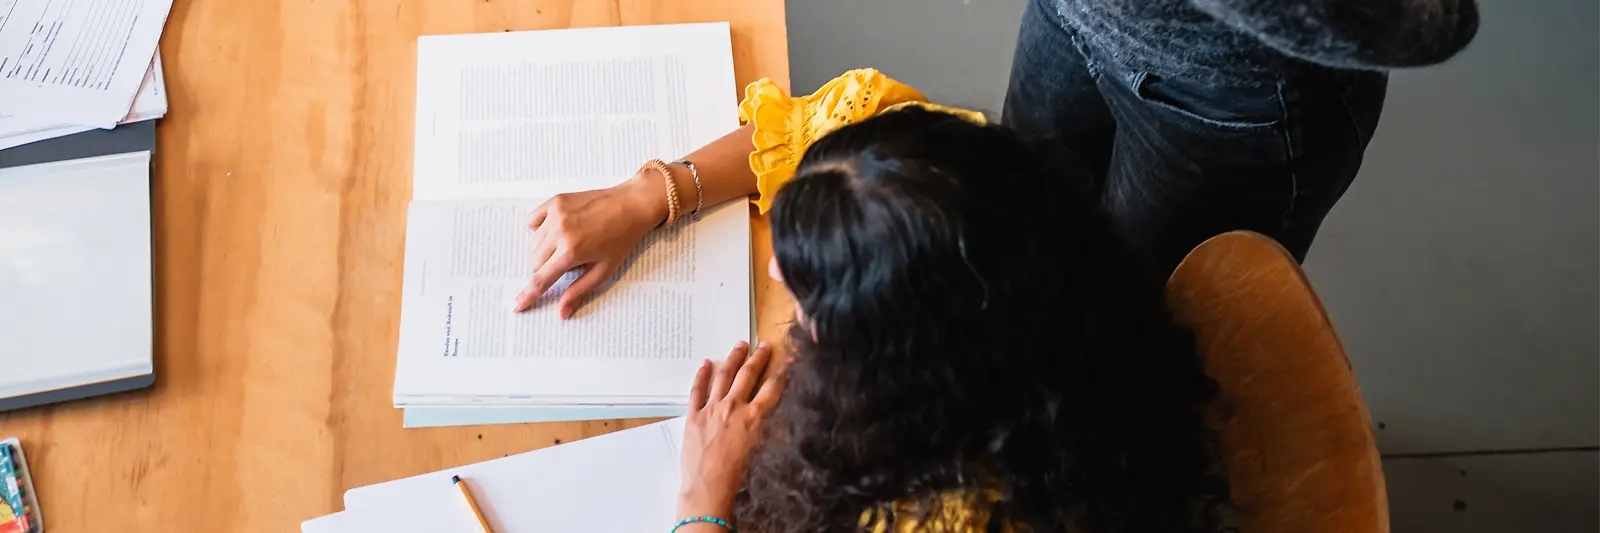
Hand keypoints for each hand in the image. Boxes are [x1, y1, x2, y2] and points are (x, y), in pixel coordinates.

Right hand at [514, 175, 665, 317]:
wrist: (632, 204)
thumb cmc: (621, 239)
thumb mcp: (604, 270)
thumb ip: (579, 290)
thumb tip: (561, 312)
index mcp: (572, 251)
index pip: (541, 279)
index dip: (528, 295)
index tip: (517, 305)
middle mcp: (560, 231)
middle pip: (534, 262)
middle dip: (544, 269)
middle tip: (564, 265)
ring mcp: (556, 214)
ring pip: (533, 243)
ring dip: (543, 251)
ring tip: (568, 245)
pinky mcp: (556, 201)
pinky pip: (533, 220)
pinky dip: (540, 230)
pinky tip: (557, 231)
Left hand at [678, 341, 789, 520]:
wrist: (708, 489)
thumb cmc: (739, 478)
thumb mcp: (763, 454)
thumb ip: (772, 433)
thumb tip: (783, 421)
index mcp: (754, 418)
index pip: (773, 388)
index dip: (783, 371)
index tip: (789, 359)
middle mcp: (734, 407)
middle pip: (748, 375)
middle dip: (758, 358)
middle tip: (764, 345)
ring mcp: (712, 409)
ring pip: (724, 376)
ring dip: (733, 358)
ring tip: (740, 345)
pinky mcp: (693, 416)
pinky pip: (697, 390)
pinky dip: (702, 375)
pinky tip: (706, 363)